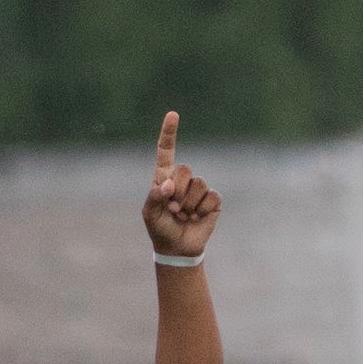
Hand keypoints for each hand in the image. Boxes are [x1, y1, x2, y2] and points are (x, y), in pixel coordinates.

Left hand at [141, 112, 220, 257]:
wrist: (178, 248)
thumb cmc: (160, 229)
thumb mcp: (150, 215)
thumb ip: (154, 197)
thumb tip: (168, 184)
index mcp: (165, 178)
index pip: (166, 151)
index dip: (169, 133)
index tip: (173, 115)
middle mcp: (183, 180)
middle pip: (185, 170)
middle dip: (178, 192)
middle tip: (173, 209)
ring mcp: (199, 189)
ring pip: (199, 185)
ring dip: (189, 204)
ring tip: (183, 216)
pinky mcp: (212, 200)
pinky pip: (210, 197)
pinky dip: (201, 210)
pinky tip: (196, 218)